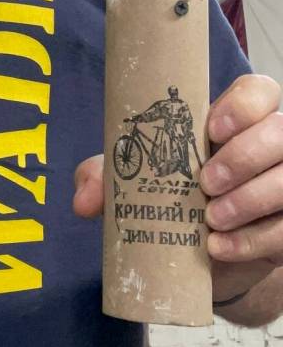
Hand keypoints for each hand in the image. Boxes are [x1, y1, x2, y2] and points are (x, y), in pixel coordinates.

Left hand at [72, 75, 282, 305]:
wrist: (197, 255)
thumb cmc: (170, 198)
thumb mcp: (133, 181)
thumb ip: (107, 177)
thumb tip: (84, 199)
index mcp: (235, 120)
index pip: (259, 90)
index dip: (244, 105)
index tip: (211, 129)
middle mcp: (270, 145)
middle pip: (282, 131)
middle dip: (244, 156)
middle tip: (205, 184)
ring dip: (251, 199)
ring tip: (211, 221)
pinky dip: (254, 240)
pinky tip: (219, 248)